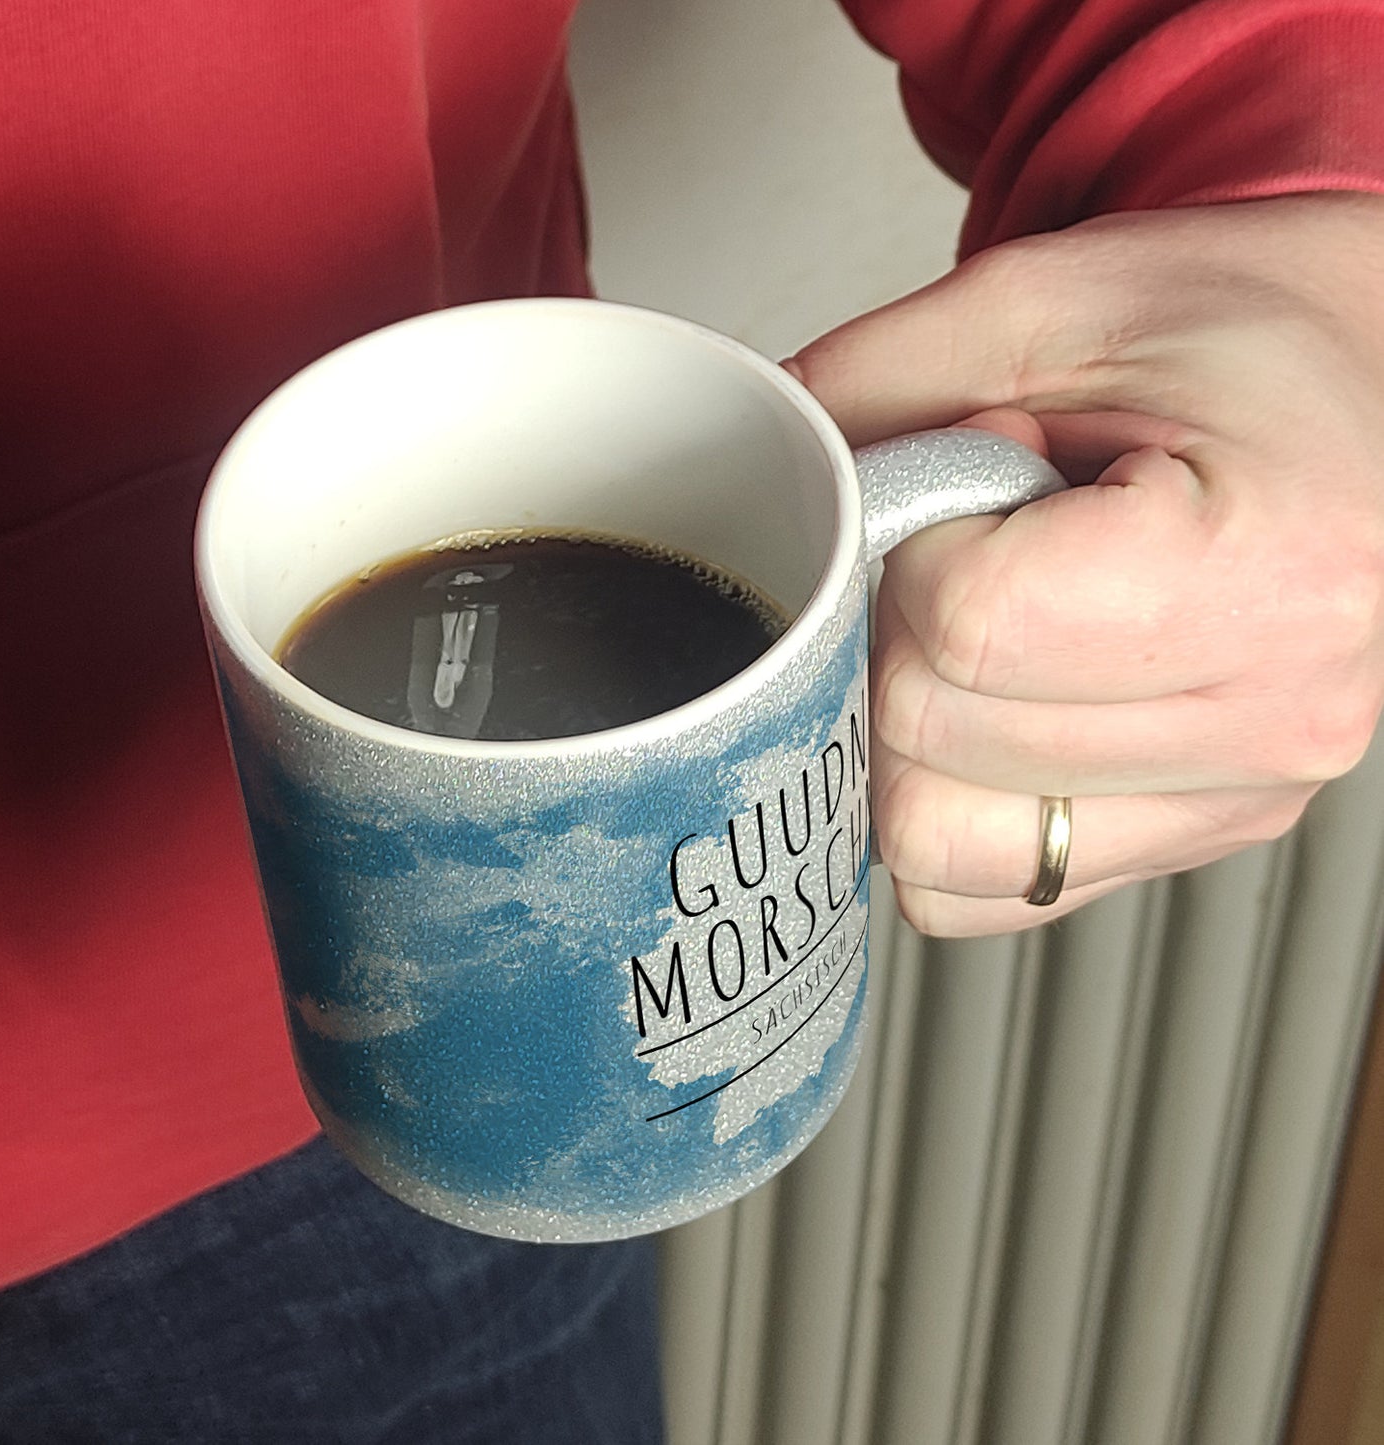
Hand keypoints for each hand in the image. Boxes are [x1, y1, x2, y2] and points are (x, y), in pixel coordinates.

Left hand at [787, 193, 1383, 935]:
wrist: (1371, 385)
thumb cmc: (1253, 334)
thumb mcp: (1061, 297)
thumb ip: (883, 378)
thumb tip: (758, 464)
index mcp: (1265, 563)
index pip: (964, 628)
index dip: (906, 549)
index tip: (954, 487)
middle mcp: (1272, 714)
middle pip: (929, 741)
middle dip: (890, 632)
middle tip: (961, 548)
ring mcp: (1236, 799)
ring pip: (932, 839)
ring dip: (900, 730)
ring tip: (981, 626)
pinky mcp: (1192, 839)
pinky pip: (976, 887)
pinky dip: (935, 806)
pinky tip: (983, 707)